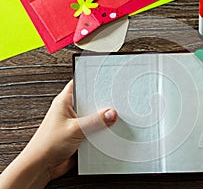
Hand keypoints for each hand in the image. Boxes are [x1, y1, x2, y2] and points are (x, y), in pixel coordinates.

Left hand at [0, 80, 117, 188]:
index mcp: (64, 102)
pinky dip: (101, 131)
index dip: (93, 81)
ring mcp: (76, 123)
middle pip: (90, 101)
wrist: (42, 166)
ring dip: (102, 120)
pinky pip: (95, 130)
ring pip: (94, 117)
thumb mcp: (74, 129)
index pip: (80, 84)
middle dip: (102, 103)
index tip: (107, 81)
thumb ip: (95, 120)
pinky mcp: (81, 135)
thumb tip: (111, 113)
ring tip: (112, 120)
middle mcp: (71, 111)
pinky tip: (107, 133)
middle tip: (113, 104)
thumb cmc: (47, 145)